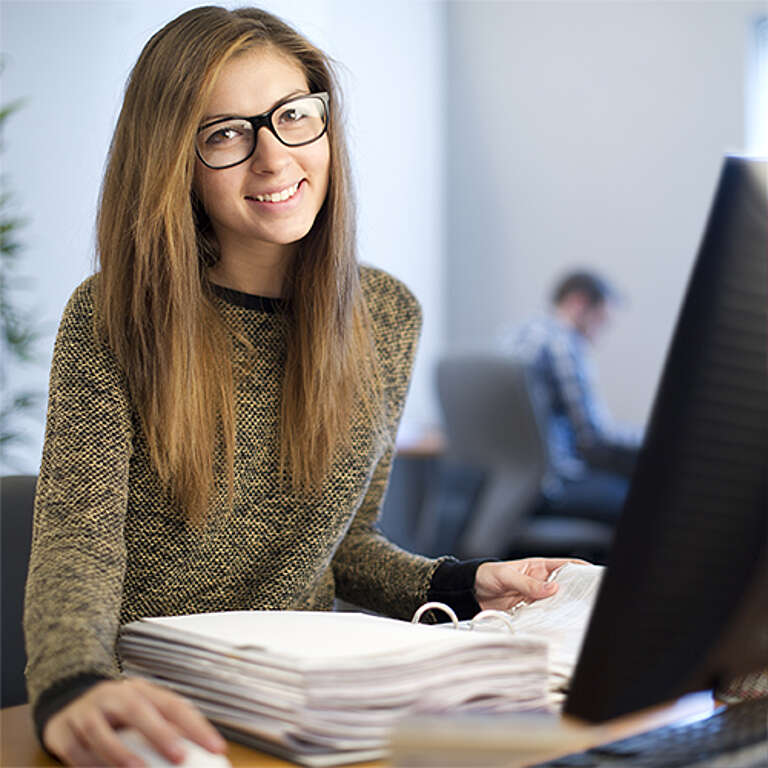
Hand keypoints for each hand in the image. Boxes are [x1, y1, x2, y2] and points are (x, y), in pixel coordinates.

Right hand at [43, 677, 226, 766]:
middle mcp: (113, 696)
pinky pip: (76, 751)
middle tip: (179, 756)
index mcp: (140, 691)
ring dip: (120, 754)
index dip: (195, 726)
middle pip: (138, 710)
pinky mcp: (62, 732)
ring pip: (101, 731)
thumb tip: (203, 752)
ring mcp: (86, 713)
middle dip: (160, 734)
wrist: (67, 702)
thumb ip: (167, 726)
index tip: (216, 748)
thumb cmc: (115, 713)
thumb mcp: (142, 711)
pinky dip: (90, 765)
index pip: (173, 705)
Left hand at [474, 557, 587, 611]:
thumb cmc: (487, 574)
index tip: (595, 577)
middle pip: (566, 588)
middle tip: (589, 603)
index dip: (582, 570)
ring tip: (575, 617)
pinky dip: (549, 621)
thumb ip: (527, 583)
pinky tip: (554, 626)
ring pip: (557, 604)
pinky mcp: (529, 612)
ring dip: (563, 610)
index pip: (567, 566)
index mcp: (539, 567)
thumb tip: (552, 588)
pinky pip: (543, 617)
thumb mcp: (506, 575)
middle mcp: (541, 583)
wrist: (470, 591)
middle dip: (577, 594)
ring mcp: (536, 598)